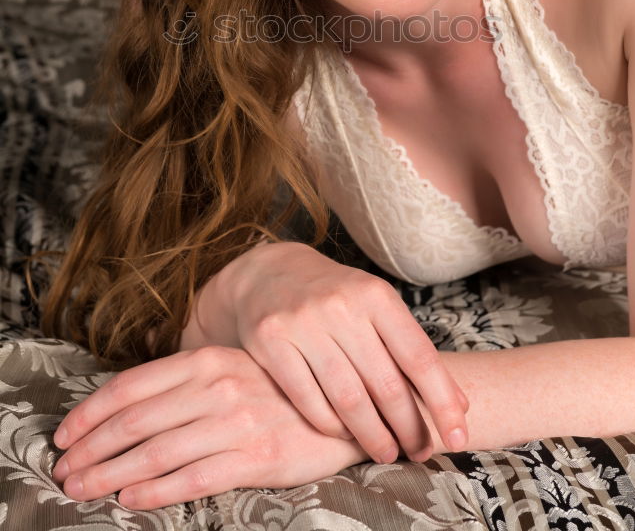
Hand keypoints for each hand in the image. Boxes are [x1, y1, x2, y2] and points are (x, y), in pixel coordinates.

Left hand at [51, 345, 367, 509]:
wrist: (347, 409)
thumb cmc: (279, 393)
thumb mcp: (232, 371)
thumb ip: (186, 383)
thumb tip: (126, 408)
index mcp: (207, 359)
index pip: (132, 385)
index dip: (91, 412)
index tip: (63, 435)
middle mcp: (218, 385)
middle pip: (135, 420)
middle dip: (91, 449)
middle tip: (63, 472)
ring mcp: (237, 420)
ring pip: (156, 451)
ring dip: (111, 474)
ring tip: (83, 489)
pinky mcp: (257, 455)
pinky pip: (195, 477)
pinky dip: (156, 491)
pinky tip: (131, 500)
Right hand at [221, 241, 469, 462]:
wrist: (269, 272)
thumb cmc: (336, 296)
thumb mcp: (375, 306)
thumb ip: (410, 348)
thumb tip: (458, 405)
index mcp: (375, 294)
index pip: (419, 357)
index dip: (442, 402)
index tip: (459, 437)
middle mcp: (341, 306)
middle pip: (386, 385)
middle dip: (410, 428)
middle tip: (421, 452)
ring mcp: (303, 324)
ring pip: (348, 399)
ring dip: (373, 436)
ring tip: (387, 452)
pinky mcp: (270, 342)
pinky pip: (308, 400)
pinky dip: (331, 425)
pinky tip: (343, 434)